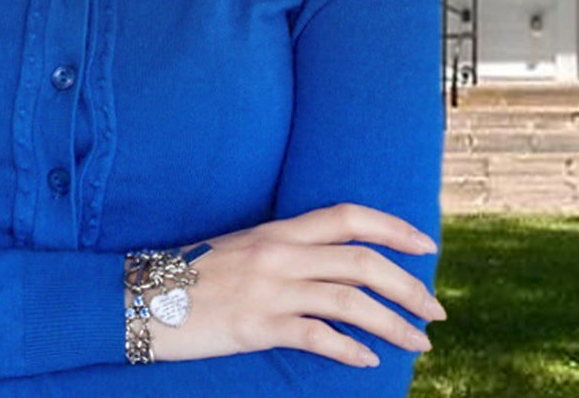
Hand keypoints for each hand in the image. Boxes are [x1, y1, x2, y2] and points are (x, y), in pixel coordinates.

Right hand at [138, 203, 444, 367]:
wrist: (143, 296)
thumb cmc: (195, 274)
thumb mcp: (244, 249)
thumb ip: (286, 252)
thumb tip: (330, 266)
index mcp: (279, 230)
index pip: (348, 217)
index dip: (392, 227)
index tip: (425, 245)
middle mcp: (280, 254)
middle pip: (362, 262)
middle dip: (408, 285)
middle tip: (436, 309)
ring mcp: (271, 290)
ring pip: (351, 302)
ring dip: (394, 324)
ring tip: (419, 344)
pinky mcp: (258, 326)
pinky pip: (318, 337)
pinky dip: (350, 350)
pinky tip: (368, 361)